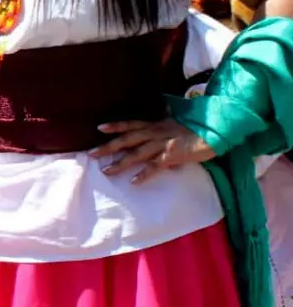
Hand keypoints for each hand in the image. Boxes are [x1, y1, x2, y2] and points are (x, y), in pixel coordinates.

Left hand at [91, 118, 215, 182]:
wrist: (216, 130)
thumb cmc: (199, 128)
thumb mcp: (178, 125)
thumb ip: (167, 129)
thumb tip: (163, 131)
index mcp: (157, 125)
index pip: (131, 124)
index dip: (115, 126)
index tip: (99, 127)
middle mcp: (156, 133)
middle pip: (127, 140)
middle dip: (108, 147)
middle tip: (91, 154)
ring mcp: (163, 144)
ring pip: (137, 154)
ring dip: (120, 163)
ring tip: (106, 171)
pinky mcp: (172, 155)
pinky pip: (155, 166)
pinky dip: (144, 174)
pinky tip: (134, 182)